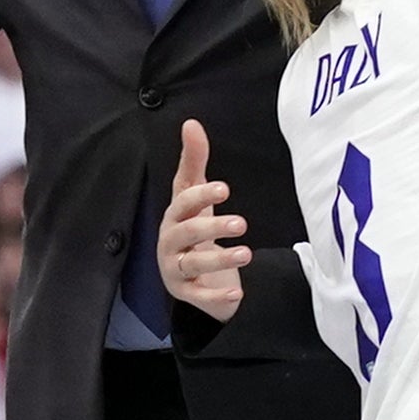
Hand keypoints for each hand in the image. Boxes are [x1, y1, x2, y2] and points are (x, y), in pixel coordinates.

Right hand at [157, 119, 248, 323]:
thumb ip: (194, 160)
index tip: (224, 188)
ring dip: (219, 258)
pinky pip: (199, 296)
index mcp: (175, 216)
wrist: (190, 271)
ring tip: (246, 253)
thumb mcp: (196, 194)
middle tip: (241, 222)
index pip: (183, 203)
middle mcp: (171, 242)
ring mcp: (176, 268)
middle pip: (186, 233)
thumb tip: (191, 123)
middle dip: (212, 227)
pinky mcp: (187, 292)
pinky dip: (216, 296)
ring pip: (193, 264)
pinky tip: (237, 293)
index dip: (200, 195)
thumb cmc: (193, 225)